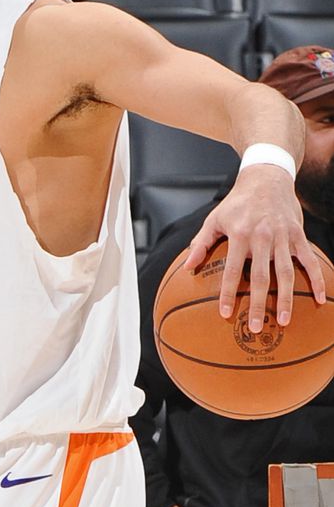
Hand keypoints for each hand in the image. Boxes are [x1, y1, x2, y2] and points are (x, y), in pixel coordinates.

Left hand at [184, 165, 325, 332]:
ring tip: (284, 322)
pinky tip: (319, 299)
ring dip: (287, 299)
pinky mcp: (298, 236)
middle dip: (259, 304)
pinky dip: (317, 280)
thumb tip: (187, 268)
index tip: (225, 313)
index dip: (229, 293)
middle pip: (261, 277)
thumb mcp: (214, 219)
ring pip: (287, 273)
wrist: (266, 178)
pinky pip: (309, 261)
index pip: (232, 270)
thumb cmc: (236, 203)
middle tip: (256, 328)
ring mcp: (282, 237)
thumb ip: (201, 243)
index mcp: (240, 235)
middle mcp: (262, 237)